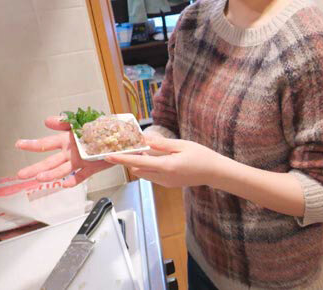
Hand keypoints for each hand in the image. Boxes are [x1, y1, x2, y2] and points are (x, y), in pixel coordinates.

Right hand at [15, 116, 113, 187]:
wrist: (118, 138)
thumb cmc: (98, 129)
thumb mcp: (80, 122)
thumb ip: (64, 122)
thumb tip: (47, 120)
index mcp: (66, 141)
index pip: (45, 144)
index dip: (31, 144)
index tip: (18, 144)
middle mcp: (69, 153)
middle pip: (49, 161)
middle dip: (35, 168)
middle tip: (21, 174)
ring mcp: (79, 162)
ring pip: (62, 170)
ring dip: (51, 174)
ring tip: (40, 178)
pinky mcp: (91, 168)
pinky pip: (81, 176)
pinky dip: (74, 180)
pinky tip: (66, 184)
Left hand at [104, 131, 224, 187]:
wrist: (214, 172)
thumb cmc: (201, 156)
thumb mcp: (182, 145)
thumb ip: (161, 144)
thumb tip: (145, 139)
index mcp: (167, 166)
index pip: (138, 162)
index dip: (122, 160)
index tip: (108, 156)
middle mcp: (164, 177)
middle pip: (137, 170)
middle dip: (129, 160)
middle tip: (126, 148)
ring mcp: (166, 182)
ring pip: (144, 174)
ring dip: (139, 164)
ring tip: (140, 151)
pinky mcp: (168, 184)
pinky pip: (152, 176)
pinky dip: (148, 168)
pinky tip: (153, 158)